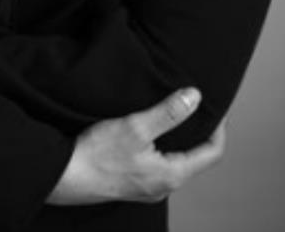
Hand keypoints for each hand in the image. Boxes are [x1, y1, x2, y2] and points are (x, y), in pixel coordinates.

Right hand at [46, 88, 224, 205]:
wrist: (65, 176)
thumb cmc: (98, 154)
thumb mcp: (136, 127)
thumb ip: (168, 112)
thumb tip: (195, 97)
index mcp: (171, 174)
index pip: (212, 154)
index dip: (220, 130)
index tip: (217, 109)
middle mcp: (164, 186)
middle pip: (195, 159)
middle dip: (200, 133)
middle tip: (197, 108)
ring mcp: (148, 187)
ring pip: (176, 162)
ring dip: (179, 140)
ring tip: (175, 116)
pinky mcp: (133, 183)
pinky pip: (158, 165)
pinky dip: (163, 147)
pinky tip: (149, 133)